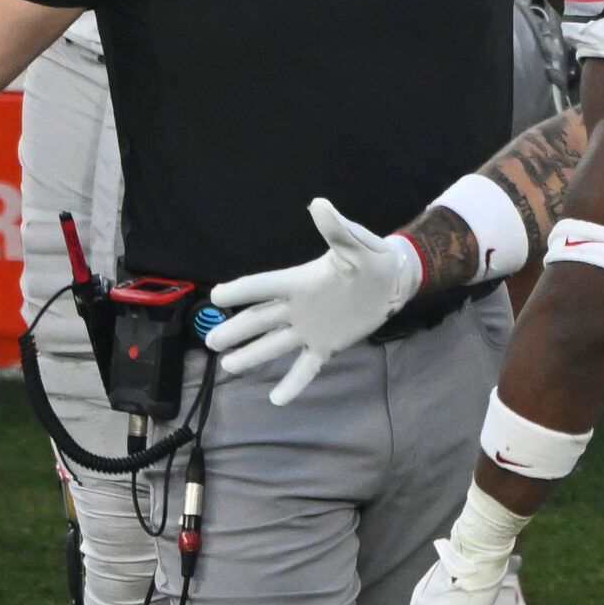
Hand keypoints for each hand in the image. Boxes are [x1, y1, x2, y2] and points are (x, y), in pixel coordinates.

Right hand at [207, 199, 423, 405]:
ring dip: (252, 356)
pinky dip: (294, 383)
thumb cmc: (374, 258)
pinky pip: (306, 367)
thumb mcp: (358, 244)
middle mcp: (298, 308)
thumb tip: (319, 205)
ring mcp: (310, 329)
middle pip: (260, 321)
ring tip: (228, 367)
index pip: (264, 287)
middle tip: (211, 341)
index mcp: (301, 282)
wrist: (392, 282)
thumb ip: (337, 229)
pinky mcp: (326, 345)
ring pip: (275, 345)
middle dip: (236, 331)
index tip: (216, 296)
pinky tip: (278, 399)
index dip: (241, 291)